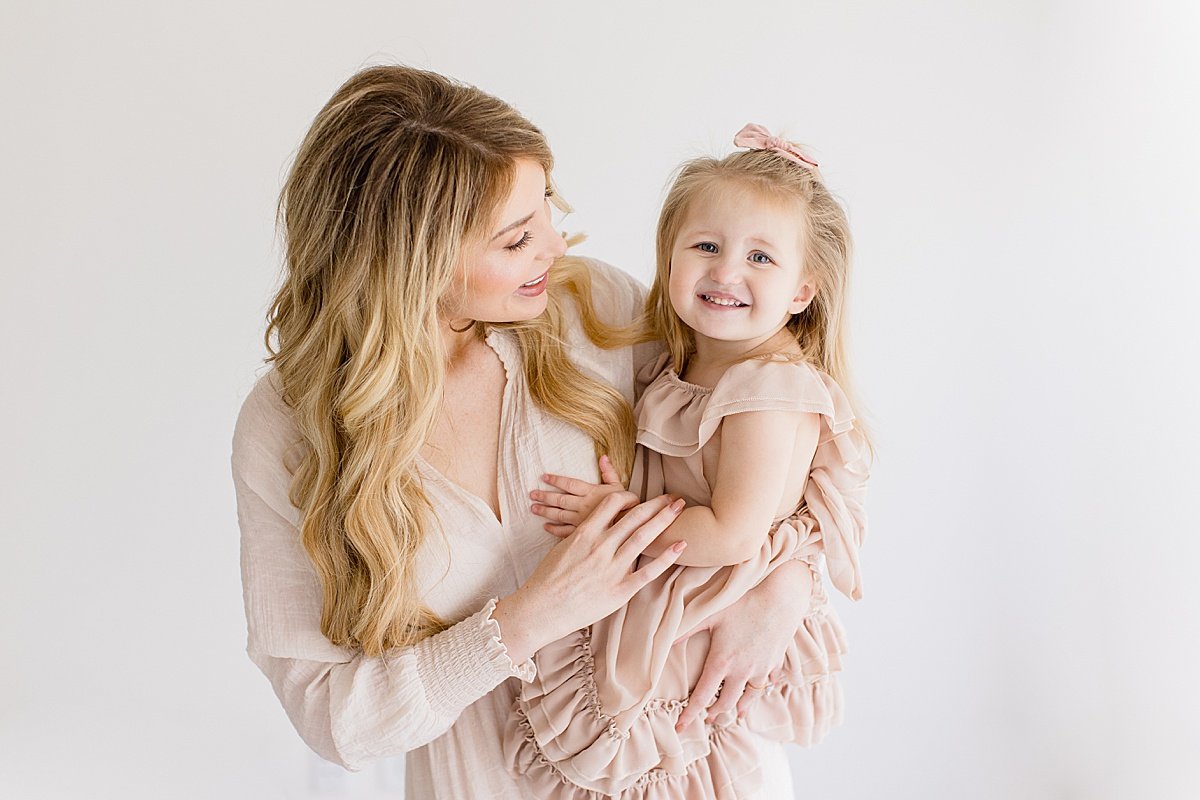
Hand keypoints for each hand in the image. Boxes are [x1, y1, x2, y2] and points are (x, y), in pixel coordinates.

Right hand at [493, 492, 688, 663]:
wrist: (541, 609)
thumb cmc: (548, 579)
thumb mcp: (563, 547)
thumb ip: (584, 534)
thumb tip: (597, 524)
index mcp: (585, 533)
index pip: (612, 503)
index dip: (629, 496)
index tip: (639, 497)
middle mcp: (601, 547)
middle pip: (634, 516)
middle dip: (656, 503)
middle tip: (673, 496)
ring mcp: (611, 568)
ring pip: (644, 537)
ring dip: (664, 520)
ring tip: (680, 508)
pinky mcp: (620, 590)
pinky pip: (648, 571)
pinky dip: (666, 557)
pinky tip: (680, 545)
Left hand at [530, 454, 632, 536]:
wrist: (631, 528)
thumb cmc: (627, 507)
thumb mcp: (620, 486)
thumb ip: (609, 472)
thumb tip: (603, 456)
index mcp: (591, 492)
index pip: (569, 484)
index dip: (555, 480)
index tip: (543, 477)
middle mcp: (583, 506)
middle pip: (559, 499)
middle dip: (544, 496)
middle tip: (532, 494)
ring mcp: (581, 520)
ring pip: (558, 515)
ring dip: (545, 511)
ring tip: (533, 508)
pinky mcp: (581, 533)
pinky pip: (564, 531)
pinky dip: (553, 529)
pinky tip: (545, 526)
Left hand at [674, 560, 813, 729]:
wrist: (780, 599)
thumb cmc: (743, 603)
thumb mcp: (710, 615)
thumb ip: (686, 630)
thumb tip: (663, 640)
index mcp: (722, 662)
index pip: (702, 697)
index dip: (689, 714)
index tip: (680, 727)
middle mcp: (741, 671)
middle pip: (726, 702)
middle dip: (715, 712)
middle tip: (707, 718)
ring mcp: (760, 669)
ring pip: (748, 698)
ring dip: (738, 708)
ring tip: (733, 714)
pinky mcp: (774, 664)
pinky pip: (767, 684)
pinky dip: (760, 692)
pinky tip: (757, 692)